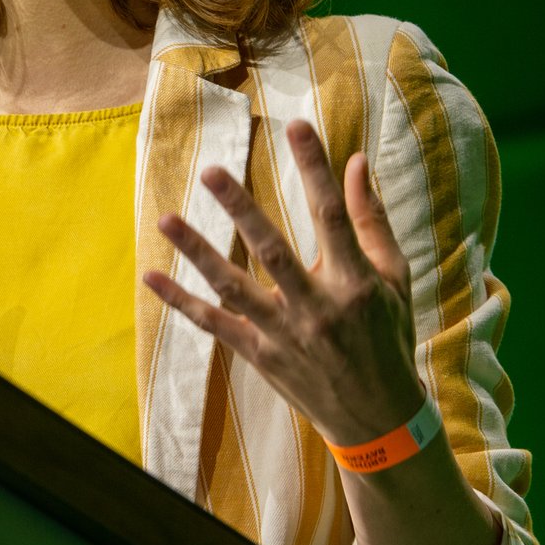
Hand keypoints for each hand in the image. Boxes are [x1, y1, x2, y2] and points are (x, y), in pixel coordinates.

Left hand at [142, 119, 425, 445]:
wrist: (379, 417)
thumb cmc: (387, 336)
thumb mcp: (394, 279)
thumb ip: (371, 219)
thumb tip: (357, 161)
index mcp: (355, 283)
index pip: (333, 215)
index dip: (316, 169)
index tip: (298, 127)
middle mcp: (317, 308)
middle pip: (273, 250)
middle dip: (241, 209)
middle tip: (211, 170)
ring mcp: (284, 334)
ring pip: (234, 287)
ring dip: (197, 252)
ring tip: (165, 217)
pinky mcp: (259, 355)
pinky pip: (214, 324)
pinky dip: (180, 302)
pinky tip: (150, 276)